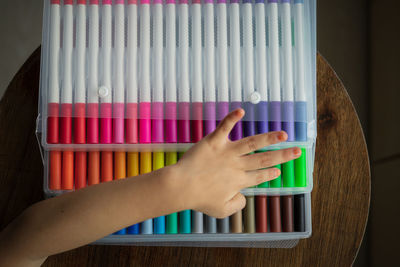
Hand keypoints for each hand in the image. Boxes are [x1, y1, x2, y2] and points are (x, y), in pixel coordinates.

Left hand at [173, 108, 301, 217]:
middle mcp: (237, 165)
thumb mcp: (221, 210)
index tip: (279, 170)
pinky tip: (241, 110)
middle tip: (297, 150)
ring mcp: (227, 152)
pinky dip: (232, 118)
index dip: (271, 173)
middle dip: (282, 155)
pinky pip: (224, 127)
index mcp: (239, 181)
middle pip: (264, 159)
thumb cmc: (199, 199)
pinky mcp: (214, 142)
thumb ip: (237, 204)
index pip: (260, 176)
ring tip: (283, 134)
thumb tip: (244, 197)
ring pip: (252, 143)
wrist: (181, 187)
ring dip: (269, 137)